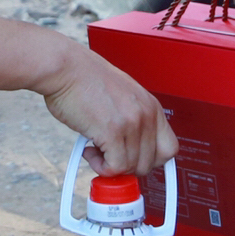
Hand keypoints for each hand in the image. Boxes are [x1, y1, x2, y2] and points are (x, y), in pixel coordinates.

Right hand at [42, 46, 179, 177]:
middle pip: (150, 162)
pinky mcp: (112, 131)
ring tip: (94, 149)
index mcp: (151, 106)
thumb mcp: (122, 98)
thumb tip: (132, 149)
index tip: (133, 159)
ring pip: (131, 167)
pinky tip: (89, 150)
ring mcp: (132, 123)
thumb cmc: (85, 80)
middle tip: (108, 154)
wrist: (65, 68)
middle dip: (127, 166)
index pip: (169, 148)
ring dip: (110, 166)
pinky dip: (100, 166)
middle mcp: (146, 114)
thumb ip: (133, 120)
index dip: (150, 159)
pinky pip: (115, 167)